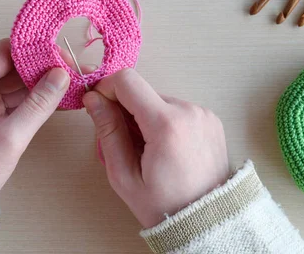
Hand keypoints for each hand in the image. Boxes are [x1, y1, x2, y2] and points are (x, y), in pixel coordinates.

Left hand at [0, 39, 68, 208]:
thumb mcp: (8, 139)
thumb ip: (37, 105)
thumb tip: (61, 75)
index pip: (4, 52)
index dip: (35, 52)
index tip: (63, 56)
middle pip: (11, 65)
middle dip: (42, 67)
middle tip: (74, 70)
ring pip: (15, 82)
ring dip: (41, 83)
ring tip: (71, 82)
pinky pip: (13, 98)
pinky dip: (34, 99)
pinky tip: (57, 98)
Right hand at [83, 69, 228, 228]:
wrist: (208, 222)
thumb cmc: (164, 206)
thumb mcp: (124, 175)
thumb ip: (107, 132)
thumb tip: (93, 99)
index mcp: (167, 124)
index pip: (127, 81)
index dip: (106, 88)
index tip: (99, 106)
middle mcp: (189, 111)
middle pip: (143, 91)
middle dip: (126, 110)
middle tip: (123, 144)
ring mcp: (203, 114)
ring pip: (159, 100)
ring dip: (145, 118)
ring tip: (147, 151)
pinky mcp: (210, 119)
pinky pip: (177, 110)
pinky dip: (164, 122)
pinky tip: (164, 150)